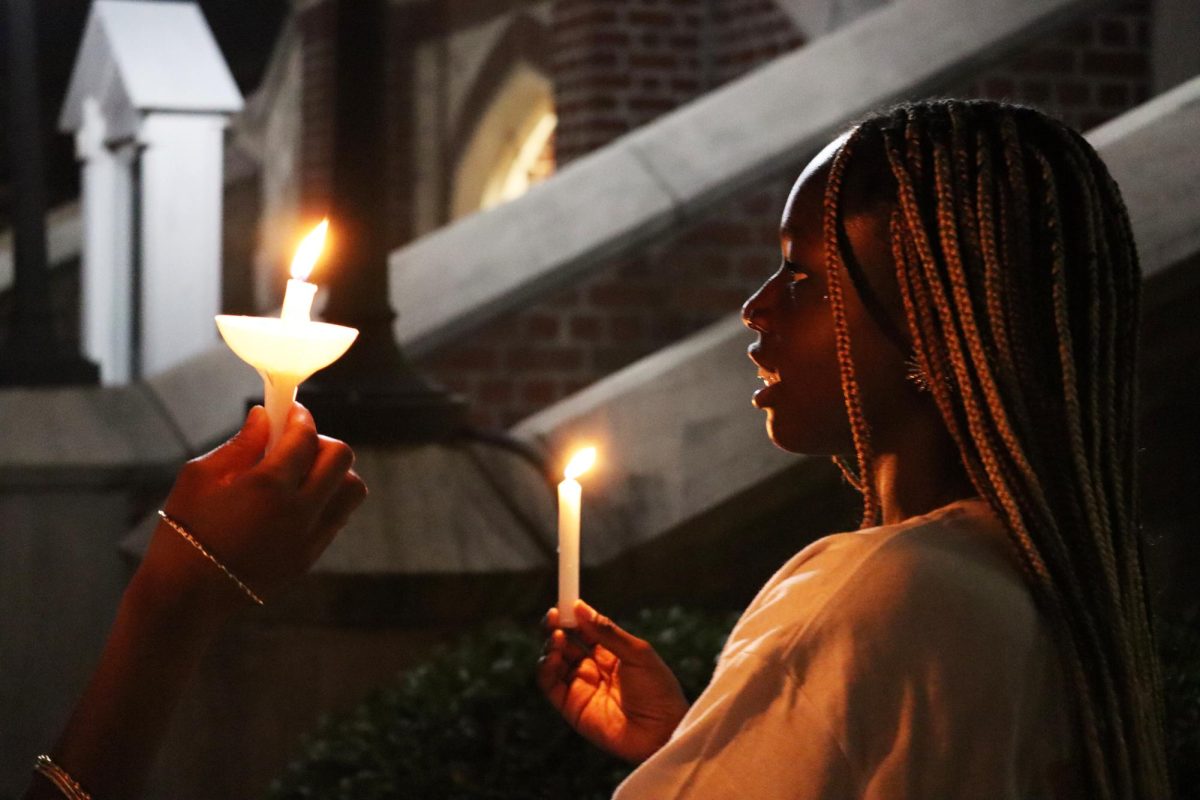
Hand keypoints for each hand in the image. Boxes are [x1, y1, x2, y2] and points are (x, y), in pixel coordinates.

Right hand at [144, 404, 366, 608]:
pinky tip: (296, 502)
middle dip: (320, 441)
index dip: (299, 416)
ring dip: (333, 474)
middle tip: (295, 444)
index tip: (290, 410)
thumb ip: (240, 444)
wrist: (185, 595)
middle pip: (341, 458)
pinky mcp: (310, 557)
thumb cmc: (184, 530)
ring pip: (352, 489)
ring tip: (300, 476)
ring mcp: (309, 537)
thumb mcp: (200, 477)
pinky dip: (327, 500)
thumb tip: (264, 416)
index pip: (305, 436)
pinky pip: (338, 517)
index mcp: (268, 486)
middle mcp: (298, 511)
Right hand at [537, 600, 688, 763]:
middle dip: (557, 625)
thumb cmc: (658, 691)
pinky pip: (549, 684)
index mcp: (610, 653)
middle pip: (565, 641)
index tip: (565, 600)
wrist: (662, 731)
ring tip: (558, 635)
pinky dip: (545, 668)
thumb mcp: (637, 653)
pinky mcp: (570, 707)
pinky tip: (553, 655)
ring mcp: (580, 687)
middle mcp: (592, 668)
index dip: (574, 615)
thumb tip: (580, 607)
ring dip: (551, 644)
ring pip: (553, 660)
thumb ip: (607, 632)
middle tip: (555, 615)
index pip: (584, 629)